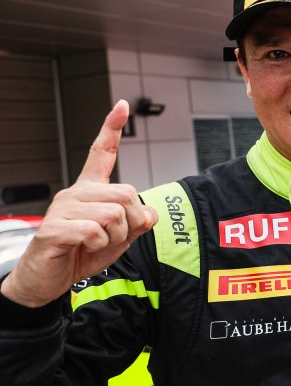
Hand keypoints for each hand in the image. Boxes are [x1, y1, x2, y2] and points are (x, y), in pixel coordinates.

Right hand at [1, 101, 157, 306]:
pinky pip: (95, 231)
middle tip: (113, 236)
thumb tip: (149, 213)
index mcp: (90, 191)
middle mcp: (75, 193)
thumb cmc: (80, 254)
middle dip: (131, 221)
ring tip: (96, 243)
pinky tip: (84, 247)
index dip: (111, 129)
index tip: (121, 105)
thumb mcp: (118, 239)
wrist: (46, 280)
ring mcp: (63, 208)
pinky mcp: (54, 228)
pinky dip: (99, 245)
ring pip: (114, 213)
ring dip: (115, 236)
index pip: (101, 154)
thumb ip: (136, 222)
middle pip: (126, 193)